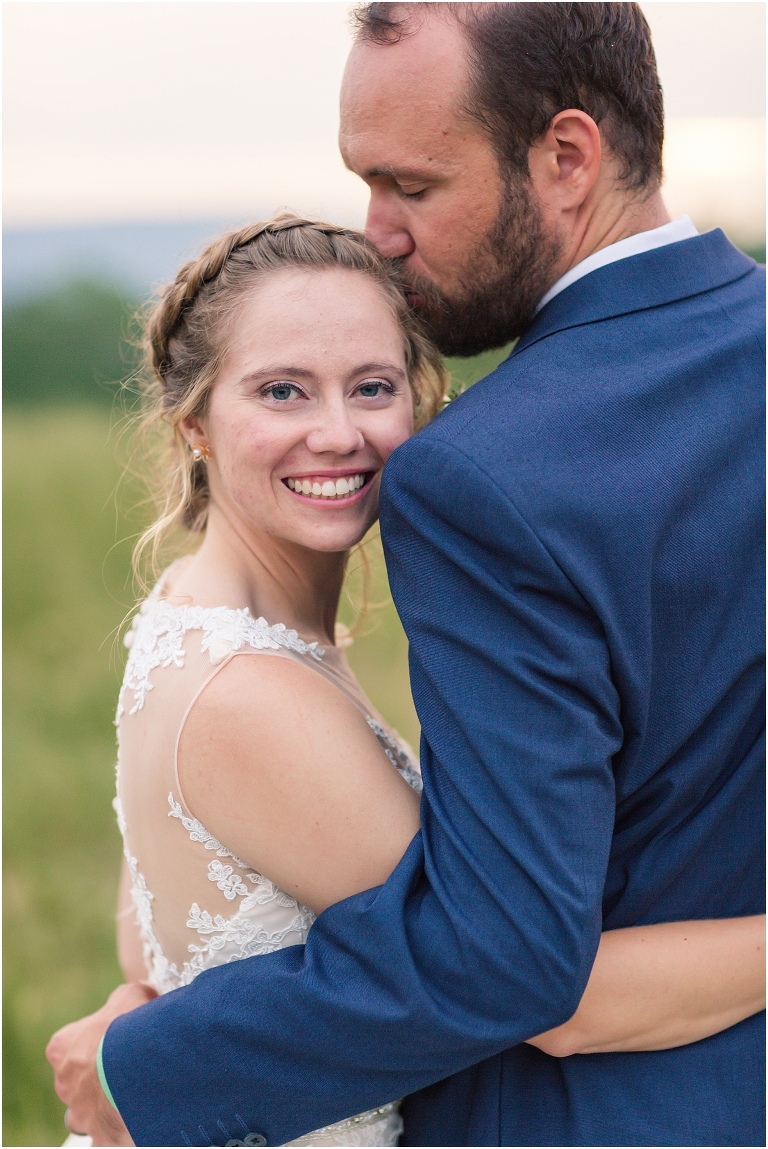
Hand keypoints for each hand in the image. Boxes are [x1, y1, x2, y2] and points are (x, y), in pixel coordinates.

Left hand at [47, 981, 157, 1146]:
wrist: (140, 1071)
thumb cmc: (129, 1030)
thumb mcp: (131, 995)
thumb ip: (130, 994)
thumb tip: (142, 993)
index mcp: (63, 1047)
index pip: (71, 1042)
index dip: (99, 1037)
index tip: (121, 1034)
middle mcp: (64, 1082)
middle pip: (80, 1077)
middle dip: (102, 1073)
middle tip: (131, 1063)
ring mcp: (80, 1112)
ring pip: (89, 1109)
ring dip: (107, 1102)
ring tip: (136, 1090)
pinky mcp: (99, 1135)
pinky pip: (108, 1131)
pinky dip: (121, 1124)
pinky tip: (141, 1110)